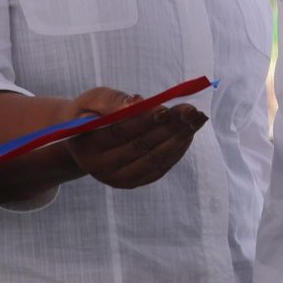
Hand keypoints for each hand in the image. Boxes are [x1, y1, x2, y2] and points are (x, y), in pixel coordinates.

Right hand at [58, 87, 205, 189]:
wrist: (86, 138)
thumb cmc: (92, 111)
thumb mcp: (94, 100)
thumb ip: (112, 101)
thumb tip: (137, 102)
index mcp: (84, 145)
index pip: (119, 132)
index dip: (144, 121)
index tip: (167, 109)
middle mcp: (99, 168)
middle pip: (141, 146)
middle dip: (170, 127)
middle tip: (192, 111)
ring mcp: (117, 179)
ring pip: (154, 158)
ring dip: (179, 138)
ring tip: (197, 118)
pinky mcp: (133, 182)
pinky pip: (159, 167)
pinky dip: (176, 150)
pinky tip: (189, 132)